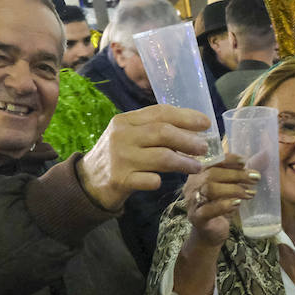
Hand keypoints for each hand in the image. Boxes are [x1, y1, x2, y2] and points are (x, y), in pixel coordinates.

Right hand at [77, 105, 210, 210]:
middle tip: (204, 147)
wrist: (88, 182)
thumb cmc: (118, 156)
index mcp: (125, 120)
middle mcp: (121, 136)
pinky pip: (149, 180)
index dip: (186, 116)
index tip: (206, 123)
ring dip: (184, 162)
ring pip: (162, 157)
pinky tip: (163, 182)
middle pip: (163, 133)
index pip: (160, 112)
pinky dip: (159, 181)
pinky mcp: (120, 180)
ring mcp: (120, 158)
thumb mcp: (130, 136)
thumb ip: (154, 130)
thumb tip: (193, 130)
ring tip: (197, 167)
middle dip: (189, 140)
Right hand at [182, 154, 255, 246]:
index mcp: (199, 173)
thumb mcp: (233, 185)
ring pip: (210, 189)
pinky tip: (237, 204)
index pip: (211, 160)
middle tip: (256, 178)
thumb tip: (266, 154)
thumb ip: (246, 170)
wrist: (211, 231)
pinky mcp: (197, 218)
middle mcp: (192, 185)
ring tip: (250, 193)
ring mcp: (193, 201)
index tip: (245, 161)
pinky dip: (224, 205)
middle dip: (236, 174)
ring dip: (233, 189)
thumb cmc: (222, 205)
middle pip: (212, 173)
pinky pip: (208, 210)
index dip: (228, 159)